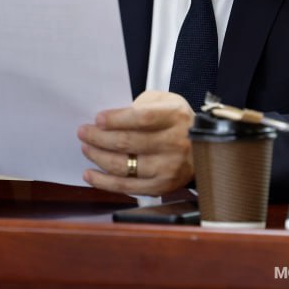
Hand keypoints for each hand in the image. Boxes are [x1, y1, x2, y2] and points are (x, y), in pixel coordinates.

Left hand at [77, 90, 194, 194]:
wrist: (205, 148)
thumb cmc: (176, 122)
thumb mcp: (164, 101)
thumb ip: (140, 105)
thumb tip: (109, 117)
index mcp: (174, 117)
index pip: (142, 118)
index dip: (116, 119)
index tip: (98, 119)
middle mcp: (174, 144)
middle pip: (128, 142)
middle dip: (98, 137)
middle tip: (83, 132)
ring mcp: (168, 168)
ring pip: (124, 165)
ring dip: (98, 157)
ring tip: (86, 148)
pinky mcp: (162, 187)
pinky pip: (127, 187)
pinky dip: (104, 182)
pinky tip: (90, 174)